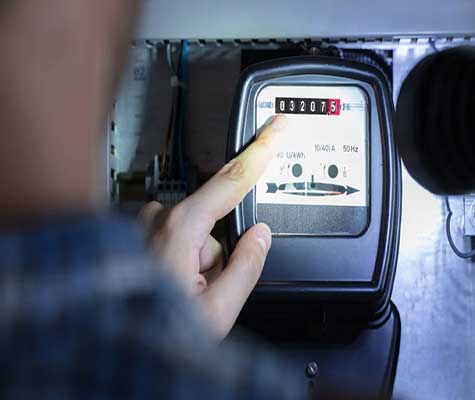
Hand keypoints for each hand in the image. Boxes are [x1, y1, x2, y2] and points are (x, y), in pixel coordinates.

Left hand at [138, 115, 286, 340]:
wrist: (104, 351)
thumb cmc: (150, 333)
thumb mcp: (217, 312)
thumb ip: (246, 266)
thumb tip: (259, 236)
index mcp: (179, 229)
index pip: (231, 182)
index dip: (260, 152)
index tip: (276, 128)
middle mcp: (155, 219)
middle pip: (213, 223)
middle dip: (217, 256)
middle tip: (204, 295)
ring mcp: (140, 227)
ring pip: (193, 235)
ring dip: (195, 263)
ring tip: (178, 299)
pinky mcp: (133, 236)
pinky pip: (170, 240)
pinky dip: (176, 262)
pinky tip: (164, 289)